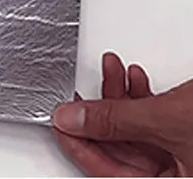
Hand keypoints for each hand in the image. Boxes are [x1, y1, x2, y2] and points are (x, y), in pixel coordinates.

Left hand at [53, 52, 192, 175]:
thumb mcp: (164, 119)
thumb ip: (115, 120)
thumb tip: (70, 119)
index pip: (104, 172)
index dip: (76, 143)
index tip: (59, 120)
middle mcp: (175, 176)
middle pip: (119, 148)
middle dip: (99, 111)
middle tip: (81, 90)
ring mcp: (182, 157)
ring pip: (135, 130)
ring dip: (119, 95)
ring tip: (111, 69)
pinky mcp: (187, 134)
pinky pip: (153, 121)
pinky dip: (140, 97)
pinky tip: (133, 78)